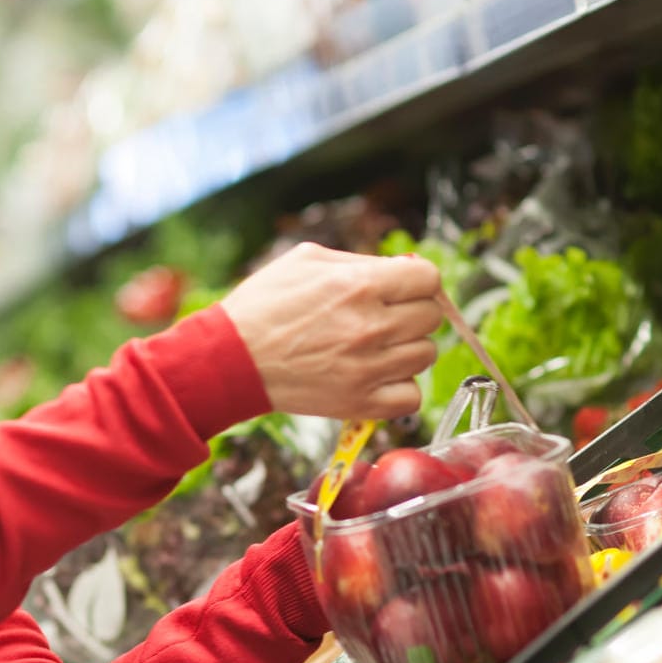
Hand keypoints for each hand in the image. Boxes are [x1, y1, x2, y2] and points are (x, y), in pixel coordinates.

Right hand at [220, 243, 442, 419]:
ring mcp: (369, 368)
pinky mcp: (360, 403)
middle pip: (431, 317)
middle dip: (412, 312)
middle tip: (385, 317)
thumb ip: (359, 261)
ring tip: (376, 347)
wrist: (230, 358)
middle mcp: (371, 326)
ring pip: (425, 355)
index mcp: (361, 284)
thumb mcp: (306, 259)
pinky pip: (412, 396)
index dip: (418, 282)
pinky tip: (378, 376)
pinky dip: (401, 387)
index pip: (430, 279)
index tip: (403, 289)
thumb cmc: (263, 305)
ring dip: (406, 349)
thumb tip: (401, 268)